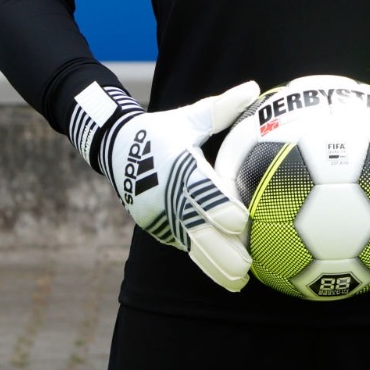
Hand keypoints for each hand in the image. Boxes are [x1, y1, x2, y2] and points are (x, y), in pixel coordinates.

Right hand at [69, 80, 260, 290]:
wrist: (116, 148)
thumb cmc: (162, 130)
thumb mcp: (190, 117)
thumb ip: (222, 107)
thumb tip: (254, 87)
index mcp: (180, 168)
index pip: (204, 193)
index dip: (223, 209)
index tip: (243, 221)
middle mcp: (169, 196)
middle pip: (199, 229)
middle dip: (223, 249)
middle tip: (249, 265)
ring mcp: (162, 215)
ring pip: (191, 246)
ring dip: (215, 265)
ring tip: (240, 282)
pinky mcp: (158, 227)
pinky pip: (183, 245)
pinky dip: (203, 260)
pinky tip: (225, 274)